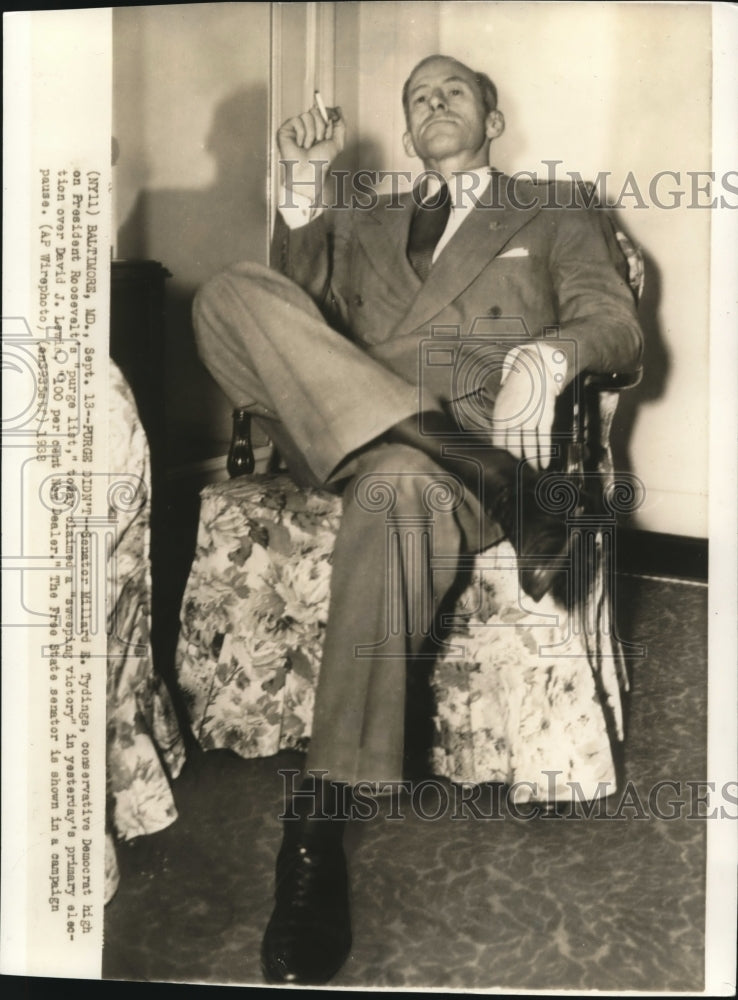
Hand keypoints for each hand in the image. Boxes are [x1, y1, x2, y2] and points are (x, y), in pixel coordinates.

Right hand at [277, 103, 345, 190]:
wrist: (309, 171)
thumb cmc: (322, 161)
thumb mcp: (337, 142)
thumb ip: (341, 125)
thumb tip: (339, 108)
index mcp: (319, 129)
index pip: (323, 111)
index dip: (328, 114)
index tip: (332, 122)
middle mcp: (307, 127)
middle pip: (316, 111)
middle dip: (320, 126)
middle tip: (318, 140)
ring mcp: (296, 128)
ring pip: (307, 115)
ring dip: (311, 133)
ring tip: (308, 145)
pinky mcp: (286, 129)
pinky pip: (297, 120)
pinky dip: (301, 134)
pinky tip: (299, 144)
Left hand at [491, 343, 564, 470]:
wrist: (531, 368)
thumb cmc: (515, 390)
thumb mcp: (501, 405)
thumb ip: (501, 424)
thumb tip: (500, 443)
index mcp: (500, 418)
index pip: (498, 444)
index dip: (501, 458)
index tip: (504, 469)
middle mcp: (513, 420)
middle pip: (513, 449)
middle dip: (516, 464)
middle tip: (519, 476)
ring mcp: (529, 418)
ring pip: (529, 446)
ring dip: (531, 462)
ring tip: (532, 473)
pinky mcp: (544, 416)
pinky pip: (543, 438)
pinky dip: (544, 453)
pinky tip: (544, 463)